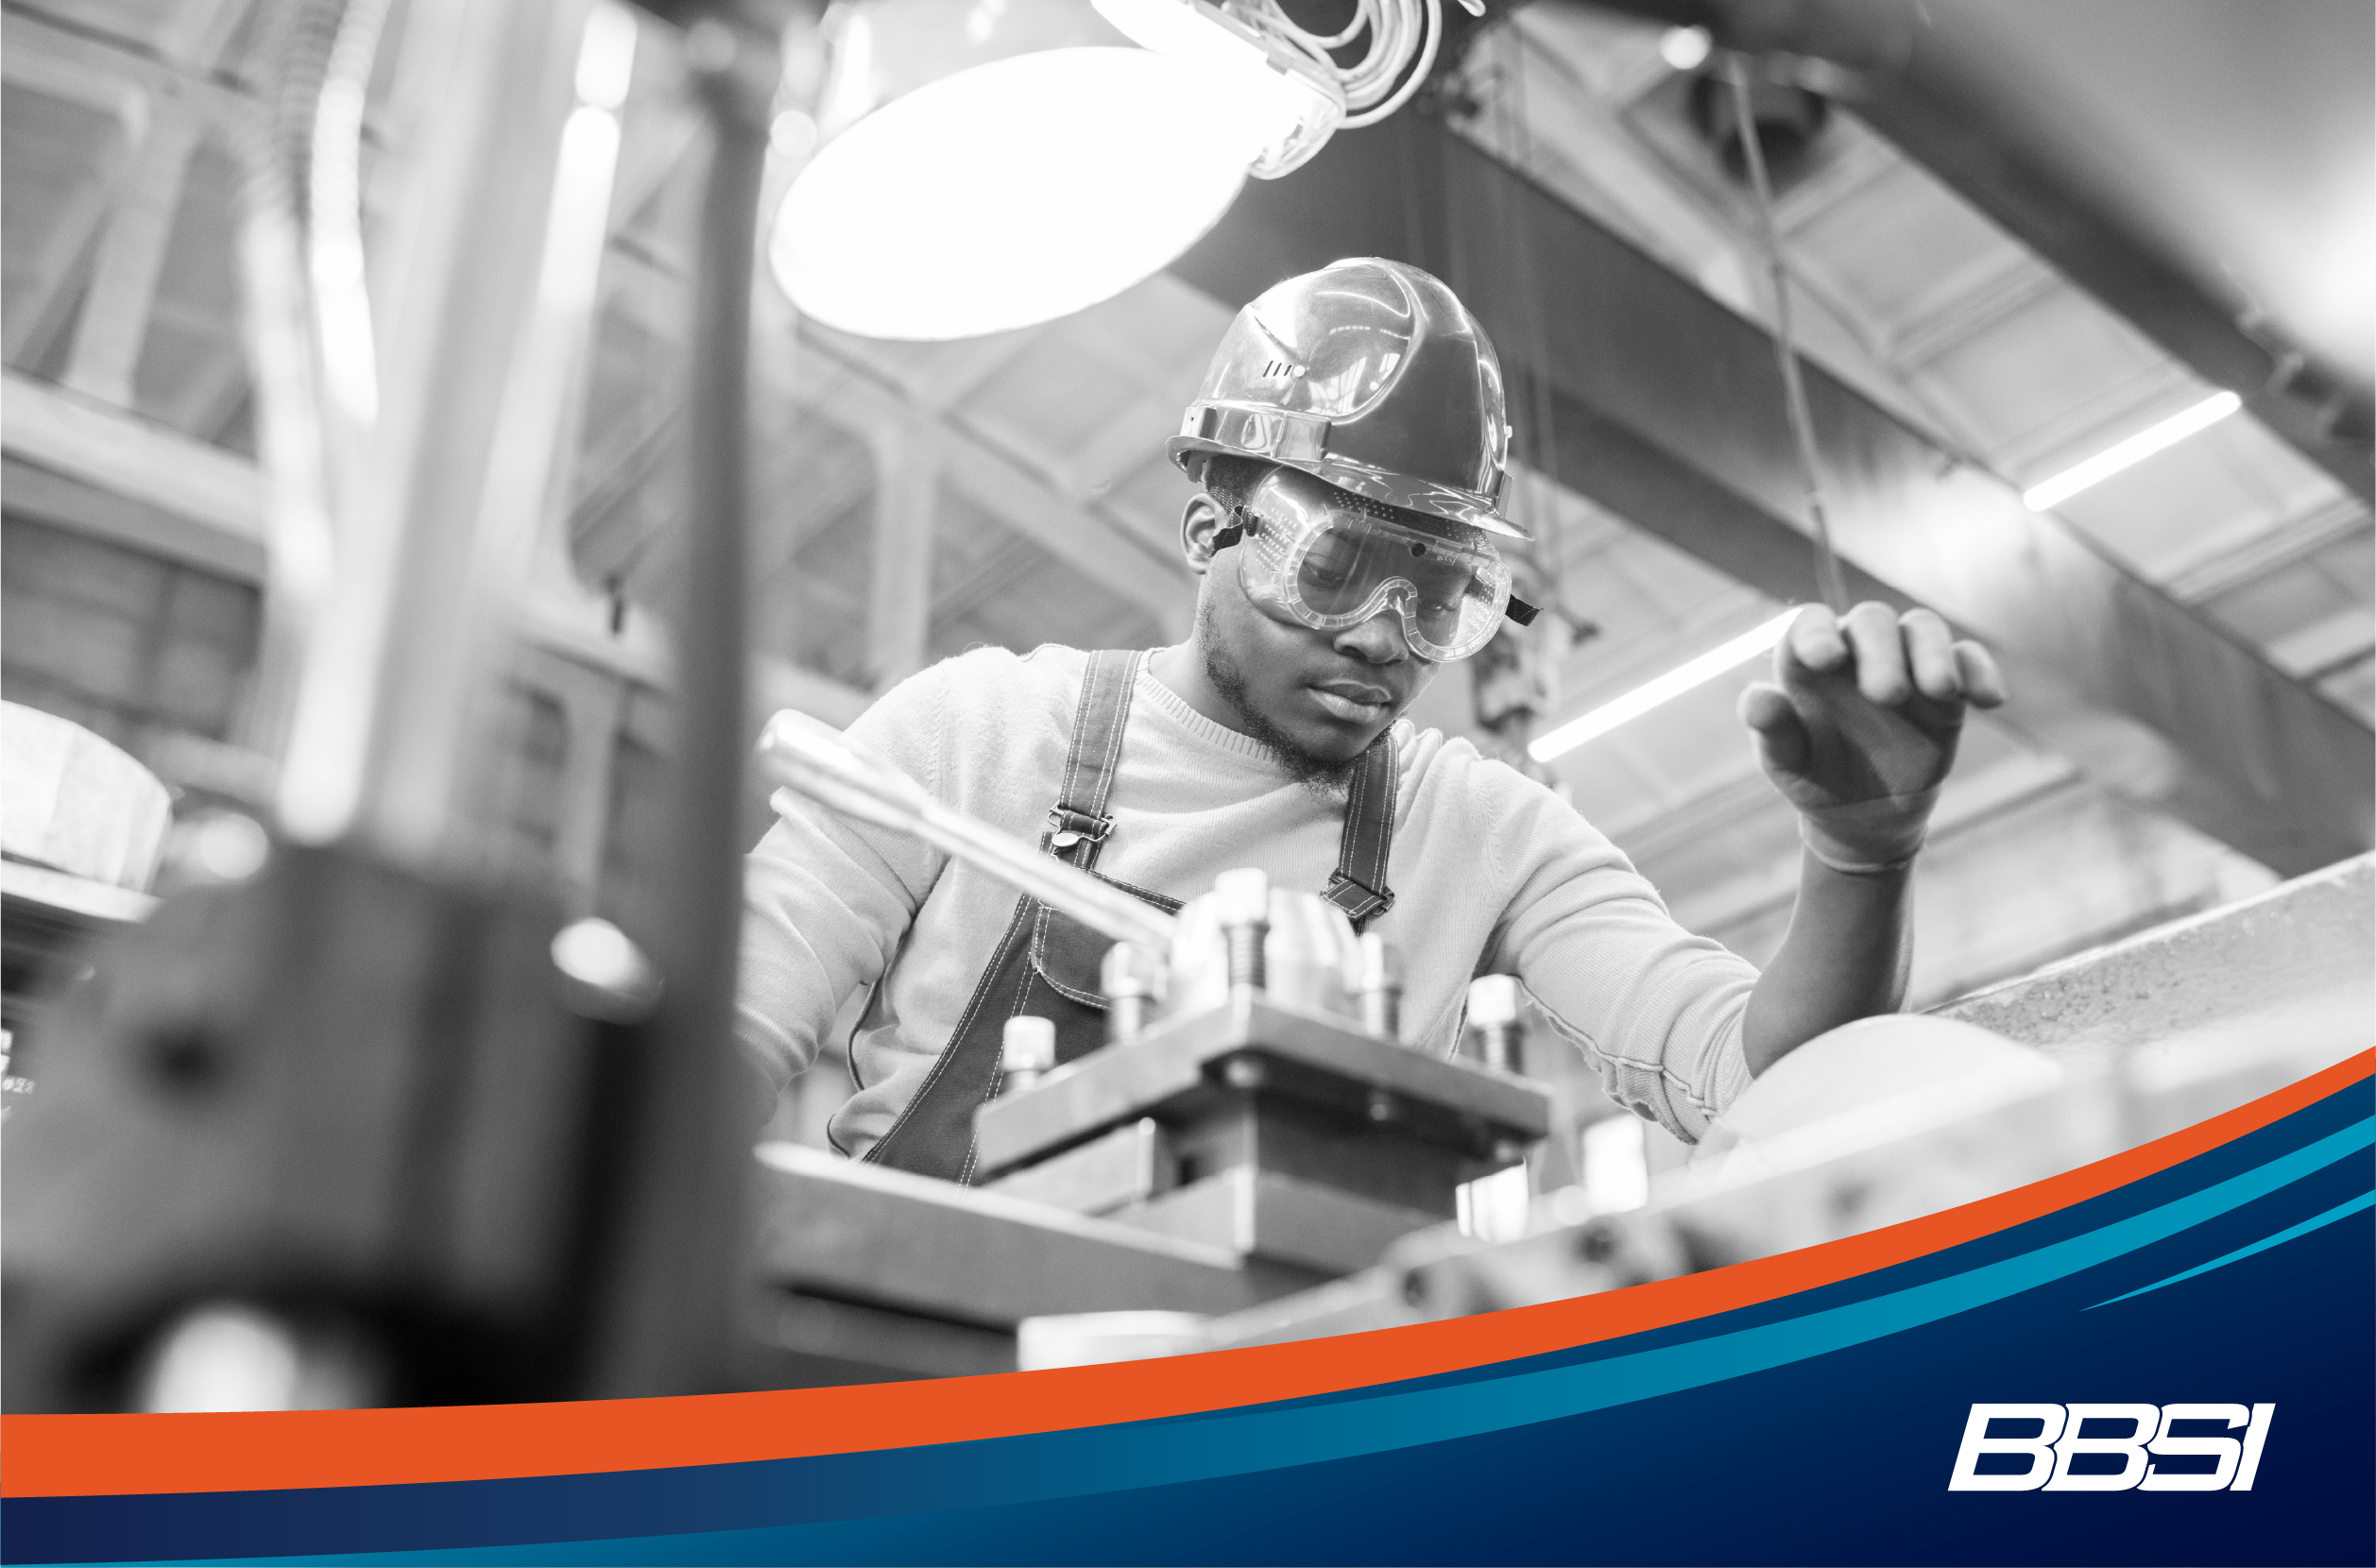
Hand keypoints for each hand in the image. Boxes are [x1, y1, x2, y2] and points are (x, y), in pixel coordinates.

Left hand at [1737, 603, 2006, 868]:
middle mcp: (1858, 650)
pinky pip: (1968, 661)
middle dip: (1881, 652)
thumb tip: (1757, 700)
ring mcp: (1905, 662)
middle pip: (1872, 621)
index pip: (1810, 623)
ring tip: (1939, 691)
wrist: (1862, 811)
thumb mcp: (1787, 761)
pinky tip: (1989, 701)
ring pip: (1923, 629)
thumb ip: (1773, 730)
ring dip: (1934, 654)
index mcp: (1810, 661)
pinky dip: (1980, 673)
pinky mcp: (1946, 686)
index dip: (1816, 633)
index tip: (1825, 661)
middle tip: (1887, 696)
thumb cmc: (1814, 775)